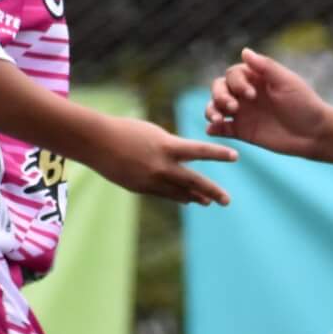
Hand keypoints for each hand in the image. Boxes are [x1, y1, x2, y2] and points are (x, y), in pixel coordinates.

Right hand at [94, 115, 234, 205]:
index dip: (219, 153)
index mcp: (167, 147)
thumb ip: (172, 148)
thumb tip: (184, 161)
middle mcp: (162, 167)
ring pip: (179, 193)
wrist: (96, 143)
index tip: (236, 156)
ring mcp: (151, 180)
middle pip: (194, 182)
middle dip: (212, 192)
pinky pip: (164, 194)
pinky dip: (177, 196)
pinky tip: (186, 200)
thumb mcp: (154, 134)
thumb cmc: (126, 131)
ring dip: (195, 197)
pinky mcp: (141, 188)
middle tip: (227, 201)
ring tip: (208, 203)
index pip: (200, 151)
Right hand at [204, 48, 332, 157]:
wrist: (314, 133)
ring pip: (215, 107)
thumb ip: (265, 67)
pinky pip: (221, 128)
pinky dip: (213, 128)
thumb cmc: (304, 104)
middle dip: (220, 96)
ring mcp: (242, 113)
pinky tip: (212, 130)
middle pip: (219, 88)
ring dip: (211, 110)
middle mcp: (245, 94)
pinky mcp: (242, 132)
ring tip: (217, 119)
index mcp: (255, 78)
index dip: (237, 83)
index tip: (251, 95)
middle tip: (233, 107)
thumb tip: (244, 51)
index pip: (233, 74)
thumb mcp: (287, 82)